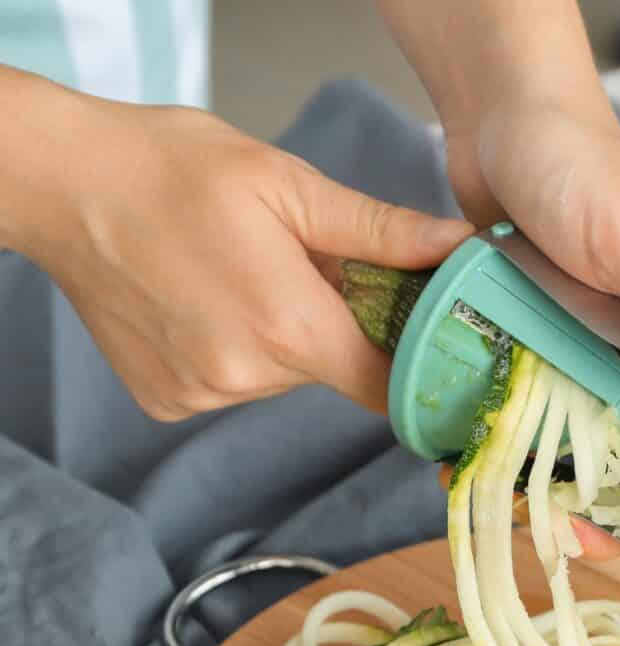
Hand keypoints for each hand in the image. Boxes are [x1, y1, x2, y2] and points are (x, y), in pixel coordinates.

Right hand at [1, 73, 471, 418]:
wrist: (63, 186)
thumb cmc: (172, 170)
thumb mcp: (286, 185)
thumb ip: (379, 231)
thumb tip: (456, 246)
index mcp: (290, 328)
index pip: (385, 385)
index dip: (406, 366)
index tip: (409, 339)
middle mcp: (249, 378)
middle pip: (329, 371)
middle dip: (328, 325)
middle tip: (297, 269)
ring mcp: (203, 395)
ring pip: (278, 377)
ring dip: (277, 337)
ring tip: (237, 277)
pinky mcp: (169, 402)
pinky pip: (230, 384)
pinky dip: (231, 352)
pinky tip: (202, 304)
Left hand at [442, 100, 619, 569]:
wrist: (504, 121)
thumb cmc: (580, 169)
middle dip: (606, 501)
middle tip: (576, 544)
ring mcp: (569, 347)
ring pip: (567, 432)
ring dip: (548, 476)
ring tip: (522, 518)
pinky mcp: (520, 338)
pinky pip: (515, 401)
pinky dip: (501, 432)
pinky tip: (476, 466)